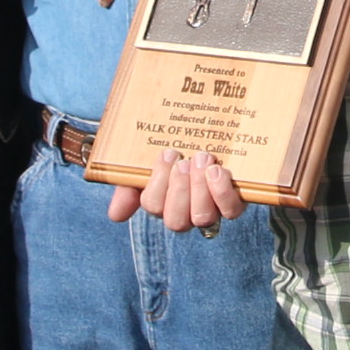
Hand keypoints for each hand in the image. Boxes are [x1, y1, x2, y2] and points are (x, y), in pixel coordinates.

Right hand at [115, 149, 246, 232]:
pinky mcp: (234, 203)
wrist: (211, 128)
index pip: (153, 205)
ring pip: (202, 218)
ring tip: (202, 159)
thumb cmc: (176, 149)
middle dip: (178, 190)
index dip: (158, 183)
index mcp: (162, 201)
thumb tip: (115, 215)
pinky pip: (230, 211)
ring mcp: (211, 209)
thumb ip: (128, 184)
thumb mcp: (146, 161)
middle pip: (176, 221)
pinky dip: (222, 192)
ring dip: (199, 189)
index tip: (168, 153)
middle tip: (183, 160)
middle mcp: (185, 211)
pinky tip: (218, 171)